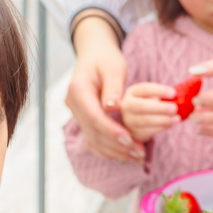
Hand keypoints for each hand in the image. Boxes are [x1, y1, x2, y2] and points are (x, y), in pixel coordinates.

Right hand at [66, 16, 142, 162]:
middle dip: (116, 145)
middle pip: (93, 131)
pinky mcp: (84, 120)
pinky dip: (109, 150)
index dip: (111, 130)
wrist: (94, 56)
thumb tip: (112, 107)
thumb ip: (113, 86)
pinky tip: (126, 156)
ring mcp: (77, 114)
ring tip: (137, 156)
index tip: (129, 139)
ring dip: (115, 151)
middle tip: (139, 152)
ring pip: (93, 140)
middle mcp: (73, 104)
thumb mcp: (113, 67)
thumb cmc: (106, 59)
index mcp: (78, 90)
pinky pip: (94, 140)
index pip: (93, 116)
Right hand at [120, 82, 177, 142]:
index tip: (173, 93)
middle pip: (140, 106)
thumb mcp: (153, 96)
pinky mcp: (133, 133)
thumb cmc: (149, 104)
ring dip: (163, 120)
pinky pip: (148, 131)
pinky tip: (171, 124)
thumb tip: (180, 96)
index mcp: (132, 92)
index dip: (159, 90)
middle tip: (175, 108)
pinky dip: (161, 128)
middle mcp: (126, 105)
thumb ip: (163, 95)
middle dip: (159, 108)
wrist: (137, 120)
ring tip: (177, 118)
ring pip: (144, 120)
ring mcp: (128, 120)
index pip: (144, 89)